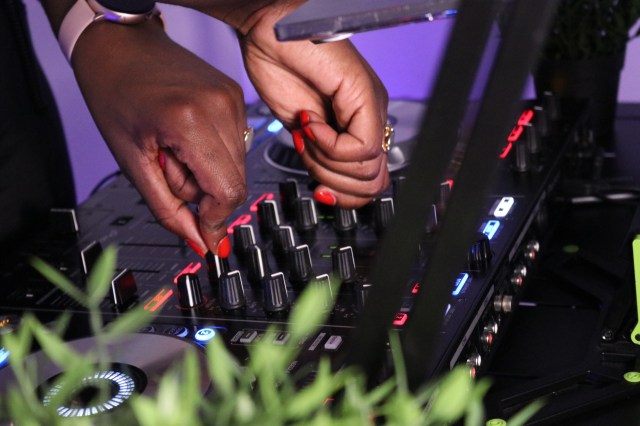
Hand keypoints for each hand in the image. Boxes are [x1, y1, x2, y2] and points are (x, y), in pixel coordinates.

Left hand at [71, 19, 247, 255]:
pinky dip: (213, 154)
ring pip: (237, 167)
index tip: (203, 234)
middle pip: (235, 182)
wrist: (121, 47)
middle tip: (169, 171)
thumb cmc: (115, 95)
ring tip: (175, 150)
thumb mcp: (131, 162)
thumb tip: (201, 242)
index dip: (214, 219)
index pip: (226, 191)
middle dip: (204, 193)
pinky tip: (187, 137)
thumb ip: (168, 210)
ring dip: (208, 173)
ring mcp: (232, 98)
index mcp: (189, 121)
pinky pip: (236, 146)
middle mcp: (220, 106)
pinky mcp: (235, 96)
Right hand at [238, 2, 390, 207]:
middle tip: (309, 155)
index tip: (319, 189)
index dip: (345, 196)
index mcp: (359, 125)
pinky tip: (310, 121)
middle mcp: (370, 116)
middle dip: (333, 182)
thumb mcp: (303, 132)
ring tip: (307, 133)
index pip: (372, 181)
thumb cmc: (281, 69)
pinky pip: (357, 147)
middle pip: (374, 182)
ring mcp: (371, 105)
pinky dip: (327, 144)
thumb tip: (329, 188)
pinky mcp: (363, 94)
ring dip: (325, 161)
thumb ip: (321, 158)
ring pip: (366, 169)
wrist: (266, 31)